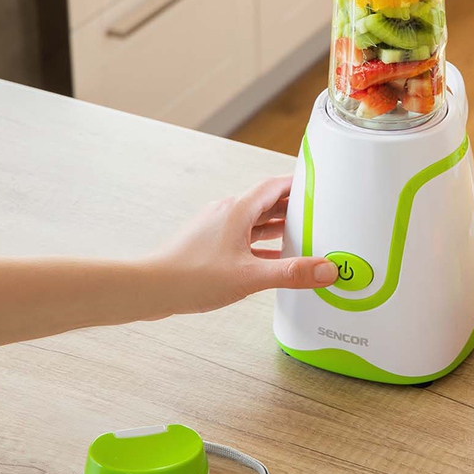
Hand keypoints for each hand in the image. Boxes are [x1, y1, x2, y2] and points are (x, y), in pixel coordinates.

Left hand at [153, 176, 337, 313]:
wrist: (148, 289)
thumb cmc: (190, 277)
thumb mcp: (249, 276)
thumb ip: (291, 273)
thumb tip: (325, 270)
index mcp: (238, 210)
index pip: (275, 186)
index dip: (298, 184)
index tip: (318, 184)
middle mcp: (228, 213)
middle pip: (268, 203)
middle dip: (294, 208)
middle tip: (319, 214)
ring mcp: (218, 229)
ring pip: (256, 222)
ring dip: (279, 228)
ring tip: (303, 236)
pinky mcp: (211, 245)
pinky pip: (245, 238)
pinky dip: (264, 245)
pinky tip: (275, 260)